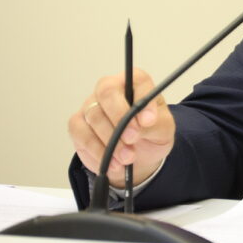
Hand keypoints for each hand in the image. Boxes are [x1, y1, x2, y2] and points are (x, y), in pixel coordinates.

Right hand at [67, 69, 174, 188]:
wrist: (137, 156)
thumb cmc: (151, 134)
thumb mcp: (164, 129)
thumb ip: (156, 123)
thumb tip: (144, 121)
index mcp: (136, 83)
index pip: (136, 79)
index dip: (142, 98)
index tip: (149, 121)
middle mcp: (110, 89)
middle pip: (107, 92)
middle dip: (120, 118)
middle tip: (133, 138)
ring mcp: (91, 106)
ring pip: (94, 116)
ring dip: (111, 140)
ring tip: (127, 157)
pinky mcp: (78, 126)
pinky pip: (82, 135)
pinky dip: (98, 152)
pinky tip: (112, 163)